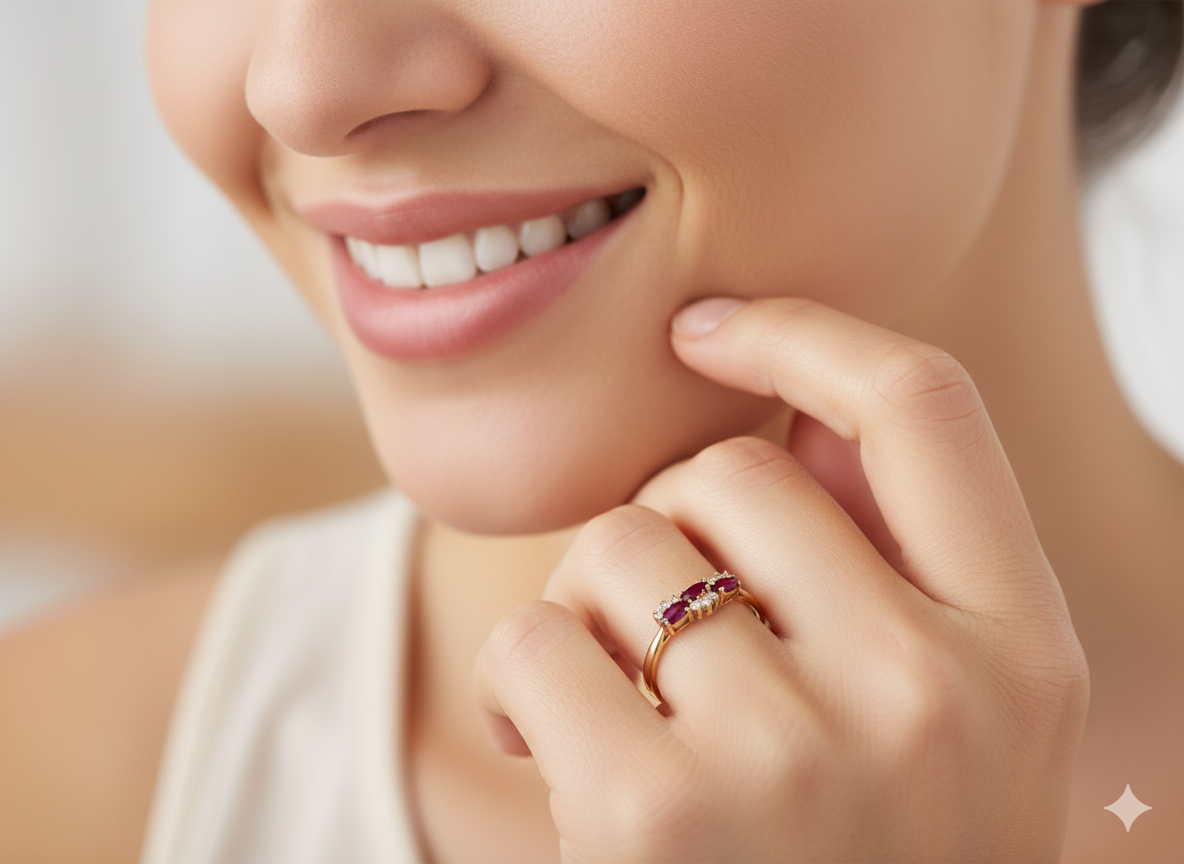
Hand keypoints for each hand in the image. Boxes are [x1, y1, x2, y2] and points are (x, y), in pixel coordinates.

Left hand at [475, 298, 1088, 862]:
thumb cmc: (861, 862)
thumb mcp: (944, 730)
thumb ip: (885, 570)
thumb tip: (788, 414)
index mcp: (1021, 653)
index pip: (925, 405)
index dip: (804, 334)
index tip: (706, 330)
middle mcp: (930, 693)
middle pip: (729, 474)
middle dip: (670, 530)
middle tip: (666, 634)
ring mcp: (798, 757)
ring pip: (620, 546)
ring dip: (592, 609)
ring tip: (622, 706)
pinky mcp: (657, 816)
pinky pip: (539, 638)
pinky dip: (527, 679)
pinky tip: (561, 752)